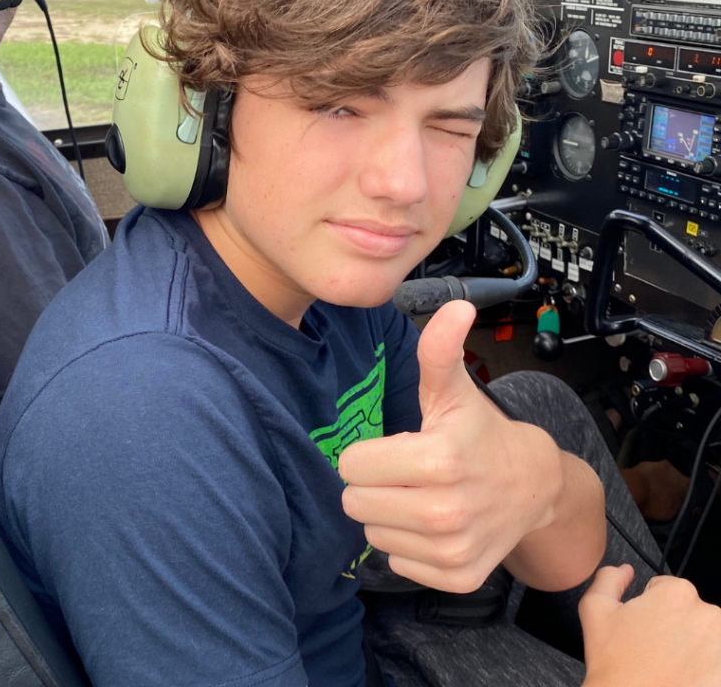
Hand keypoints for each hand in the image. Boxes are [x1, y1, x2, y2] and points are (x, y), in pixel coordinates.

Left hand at [338, 300, 566, 592]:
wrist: (533, 486)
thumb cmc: (479, 432)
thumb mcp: (453, 390)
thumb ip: (440, 350)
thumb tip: (456, 305)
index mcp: (437, 461)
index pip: (351, 466)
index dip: (368, 454)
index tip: (398, 448)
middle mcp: (445, 512)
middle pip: (355, 503)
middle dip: (373, 485)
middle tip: (405, 473)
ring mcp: (454, 550)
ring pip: (373, 534)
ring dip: (388, 516)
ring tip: (420, 495)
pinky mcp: (459, 578)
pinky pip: (398, 564)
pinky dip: (409, 546)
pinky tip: (433, 525)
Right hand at [580, 565, 720, 686]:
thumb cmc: (615, 662)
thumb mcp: (594, 609)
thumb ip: (609, 578)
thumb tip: (625, 571)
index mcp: (677, 594)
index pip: (668, 589)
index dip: (652, 608)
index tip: (646, 629)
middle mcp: (709, 616)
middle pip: (692, 614)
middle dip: (677, 628)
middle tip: (657, 650)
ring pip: (709, 639)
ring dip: (695, 650)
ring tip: (672, 668)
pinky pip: (715, 665)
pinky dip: (705, 671)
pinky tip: (686, 679)